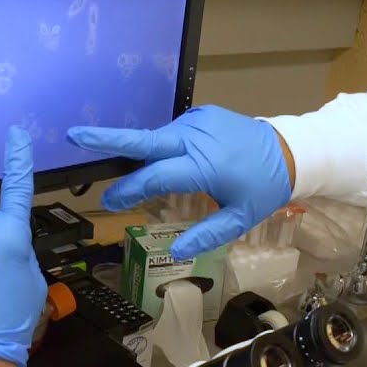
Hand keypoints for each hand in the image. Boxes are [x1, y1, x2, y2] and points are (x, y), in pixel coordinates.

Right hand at [67, 105, 291, 259]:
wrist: (292, 150)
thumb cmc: (265, 188)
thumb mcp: (241, 218)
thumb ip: (207, 234)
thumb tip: (174, 252)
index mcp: (203, 164)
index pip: (154, 176)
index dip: (129, 189)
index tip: (110, 202)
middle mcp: (195, 137)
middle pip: (144, 140)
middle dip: (107, 138)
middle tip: (74, 136)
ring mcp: (198, 121)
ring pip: (159, 138)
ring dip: (147, 155)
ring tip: (144, 176)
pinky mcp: (202, 114)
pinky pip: (175, 131)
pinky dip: (166, 146)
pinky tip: (172, 161)